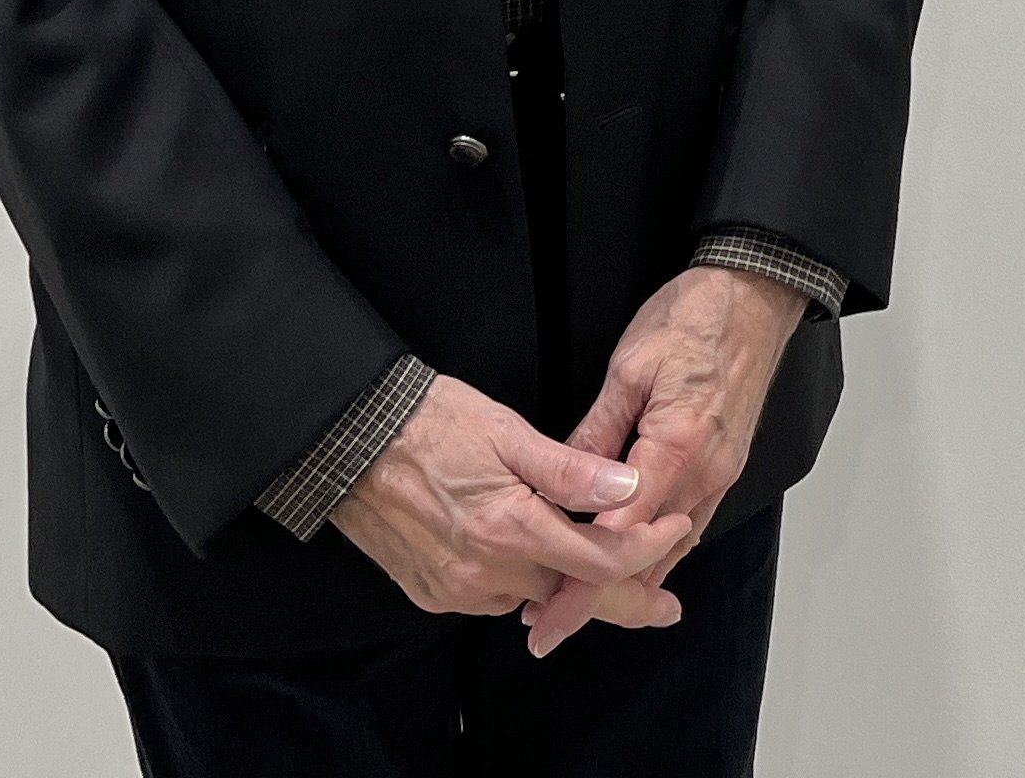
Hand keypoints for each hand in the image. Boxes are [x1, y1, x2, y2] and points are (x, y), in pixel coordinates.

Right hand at [331, 374, 694, 618]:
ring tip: (599, 563)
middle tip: (664, 604)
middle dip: (623, 596)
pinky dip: (521, 581)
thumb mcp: (509, 430)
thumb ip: (571, 468)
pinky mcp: (434, 594)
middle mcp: (486, 571)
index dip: (647, 549)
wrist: (349, 441)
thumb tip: (629, 488)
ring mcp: (457, 589)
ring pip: (533, 597)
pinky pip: (494, 596)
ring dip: (566, 585)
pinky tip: (533, 556)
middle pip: (572, 594)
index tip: (674, 529)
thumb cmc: (432, 421)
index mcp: (512, 528)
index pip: (601, 561)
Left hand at [516, 267, 804, 657]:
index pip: (623, 533)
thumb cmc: (693, 317)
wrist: (754, 295)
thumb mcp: (629, 366)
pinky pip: (689, 525)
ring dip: (625, 581)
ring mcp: (722, 472)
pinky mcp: (726, 467)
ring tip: (575, 606)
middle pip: (647, 555)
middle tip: (546, 625)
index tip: (547, 609)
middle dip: (596, 596)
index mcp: (679, 443)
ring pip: (671, 549)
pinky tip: (627, 569)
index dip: (581, 577)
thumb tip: (564, 485)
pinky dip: (657, 554)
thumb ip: (597, 432)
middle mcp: (707, 470)